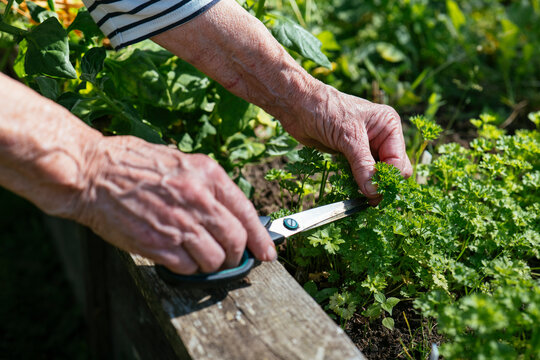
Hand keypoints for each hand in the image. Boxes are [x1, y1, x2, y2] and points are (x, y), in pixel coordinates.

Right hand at [76, 136, 276, 273]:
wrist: (93, 174)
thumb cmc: (133, 165)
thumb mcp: (181, 162)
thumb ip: (208, 186)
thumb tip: (229, 213)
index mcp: (208, 174)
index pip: (247, 212)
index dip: (261, 237)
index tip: (267, 252)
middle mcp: (199, 199)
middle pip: (236, 240)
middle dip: (237, 255)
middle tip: (229, 257)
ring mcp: (179, 224)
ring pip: (215, 259)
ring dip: (211, 263)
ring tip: (198, 255)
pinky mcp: (159, 245)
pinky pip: (189, 268)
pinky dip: (188, 267)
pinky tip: (178, 256)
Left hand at [283, 84, 412, 203]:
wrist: (298, 106)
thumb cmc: (326, 110)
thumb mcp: (348, 137)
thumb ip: (363, 165)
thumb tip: (374, 192)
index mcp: (389, 126)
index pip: (398, 162)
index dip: (388, 180)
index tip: (375, 195)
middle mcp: (382, 137)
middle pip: (391, 170)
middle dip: (382, 185)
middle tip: (370, 201)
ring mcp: (367, 147)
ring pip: (376, 175)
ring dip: (369, 187)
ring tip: (360, 199)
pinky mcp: (351, 155)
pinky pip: (361, 175)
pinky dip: (358, 184)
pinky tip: (351, 192)